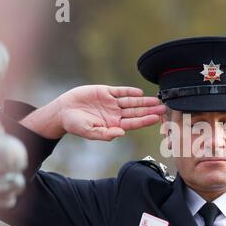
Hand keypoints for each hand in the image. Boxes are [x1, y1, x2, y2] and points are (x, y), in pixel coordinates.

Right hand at [20, 85, 165, 140]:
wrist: (62, 111)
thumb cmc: (75, 125)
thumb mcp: (89, 132)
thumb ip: (105, 134)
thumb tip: (120, 134)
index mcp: (114, 124)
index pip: (133, 123)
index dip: (145, 120)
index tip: (156, 118)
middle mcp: (115, 113)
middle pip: (136, 111)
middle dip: (150, 110)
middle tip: (163, 108)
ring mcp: (111, 102)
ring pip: (131, 101)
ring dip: (143, 100)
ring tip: (156, 100)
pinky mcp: (105, 92)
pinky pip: (120, 91)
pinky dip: (129, 91)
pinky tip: (139, 92)